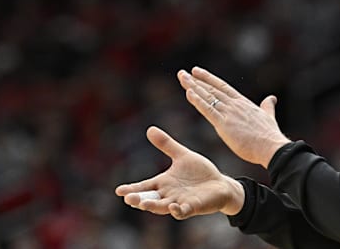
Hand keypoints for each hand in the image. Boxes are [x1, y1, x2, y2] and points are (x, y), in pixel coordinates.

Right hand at [114, 126, 244, 217]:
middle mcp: (169, 195)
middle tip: (128, 198)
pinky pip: (183, 211)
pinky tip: (173, 207)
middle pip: (150, 199)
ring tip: (144, 204)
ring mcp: (180, 202)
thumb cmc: (200, 173)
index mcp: (164, 183)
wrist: (220, 184)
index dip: (132, 189)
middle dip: (139, 199)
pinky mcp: (193, 206)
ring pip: (163, 207)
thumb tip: (150, 129)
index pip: (145, 187)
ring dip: (154, 206)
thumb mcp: (182, 155)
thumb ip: (166, 145)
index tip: (119, 191)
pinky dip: (178, 210)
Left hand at [177, 67, 290, 167]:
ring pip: (208, 97)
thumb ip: (268, 106)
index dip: (209, 79)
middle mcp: (234, 105)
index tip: (197, 72)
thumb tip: (271, 98)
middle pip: (212, 89)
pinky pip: (208, 110)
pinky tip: (188, 93)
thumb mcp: (269, 116)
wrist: (271, 146)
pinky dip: (197, 101)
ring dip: (193, 87)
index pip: (223, 87)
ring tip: (182, 77)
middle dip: (196, 80)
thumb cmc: (270, 136)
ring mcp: (229, 113)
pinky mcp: (224, 124)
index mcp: (243, 103)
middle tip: (183, 73)